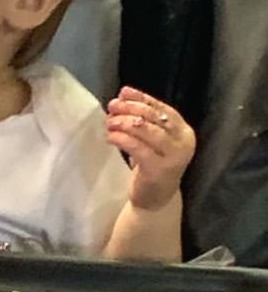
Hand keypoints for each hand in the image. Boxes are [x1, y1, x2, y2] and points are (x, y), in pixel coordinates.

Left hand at [106, 86, 195, 210]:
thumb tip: (123, 94)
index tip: (123, 92)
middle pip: (154, 117)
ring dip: (124, 123)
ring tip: (109, 122)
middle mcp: (183, 142)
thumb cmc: (151, 165)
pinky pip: (138, 148)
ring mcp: (173, 156)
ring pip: (147, 131)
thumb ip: (142, 119)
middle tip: (112, 107)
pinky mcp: (159, 169)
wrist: (156, 199)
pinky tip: (110, 137)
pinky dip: (122, 139)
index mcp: (183, 131)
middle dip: (130, 109)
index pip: (162, 108)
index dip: (142, 98)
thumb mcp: (150, 140)